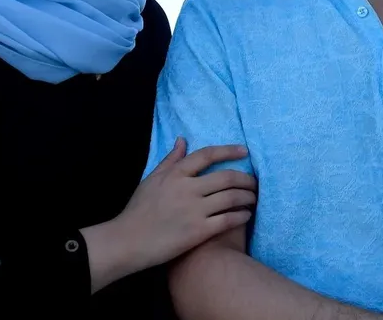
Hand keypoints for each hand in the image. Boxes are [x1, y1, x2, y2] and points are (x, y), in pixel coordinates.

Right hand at [110, 138, 255, 272]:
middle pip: (226, 177)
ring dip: (247, 197)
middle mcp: (187, 189)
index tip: (244, 150)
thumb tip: (182, 140)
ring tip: (253, 198)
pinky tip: (247, 215)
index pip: (207, 155)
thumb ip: (170, 160)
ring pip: (231, 197)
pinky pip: (228, 219)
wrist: (128, 242)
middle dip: (246, 179)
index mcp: (176, 174)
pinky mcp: (198, 231)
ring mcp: (194, 210)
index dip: (228, 151)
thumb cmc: (138, 211)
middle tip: (254, 182)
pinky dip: (241, 215)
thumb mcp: (151, 180)